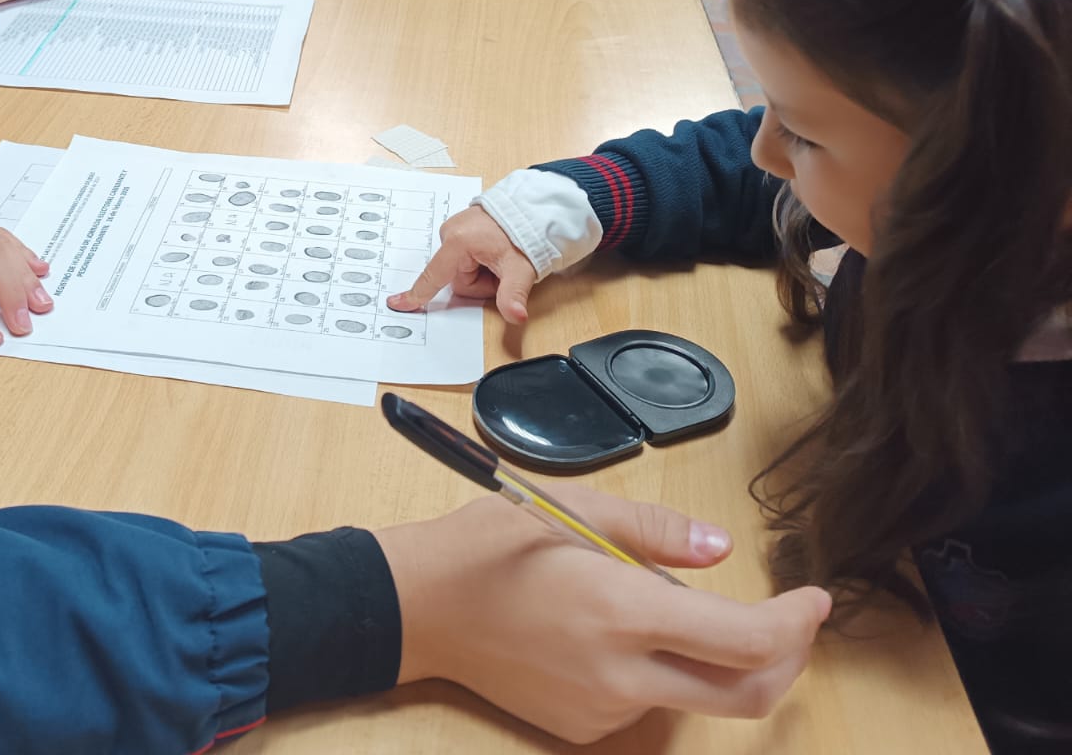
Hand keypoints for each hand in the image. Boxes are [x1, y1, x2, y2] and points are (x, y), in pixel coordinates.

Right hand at [376, 491, 831, 744]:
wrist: (418, 607)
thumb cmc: (487, 545)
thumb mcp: (571, 506)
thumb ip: (656, 529)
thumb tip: (722, 548)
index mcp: (622, 610)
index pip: (745, 639)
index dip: (796, 623)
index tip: (814, 598)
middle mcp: (621, 672)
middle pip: (744, 694)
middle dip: (786, 661)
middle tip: (791, 621)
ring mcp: (601, 708)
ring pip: (695, 698)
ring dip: (714, 659)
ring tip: (667, 602)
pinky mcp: (582, 726)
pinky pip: (647, 703)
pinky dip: (661, 670)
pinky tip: (621, 630)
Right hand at [388, 205, 539, 323]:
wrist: (534, 207)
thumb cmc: (525, 232)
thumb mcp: (520, 269)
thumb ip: (513, 295)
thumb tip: (516, 316)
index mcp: (458, 242)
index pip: (433, 277)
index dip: (417, 294)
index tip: (396, 304)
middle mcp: (451, 233)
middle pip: (457, 279)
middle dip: (481, 283)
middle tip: (502, 271)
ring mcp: (455, 229)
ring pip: (462, 269)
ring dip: (483, 272)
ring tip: (502, 259)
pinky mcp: (461, 229)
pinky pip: (465, 257)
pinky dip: (481, 261)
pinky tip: (496, 252)